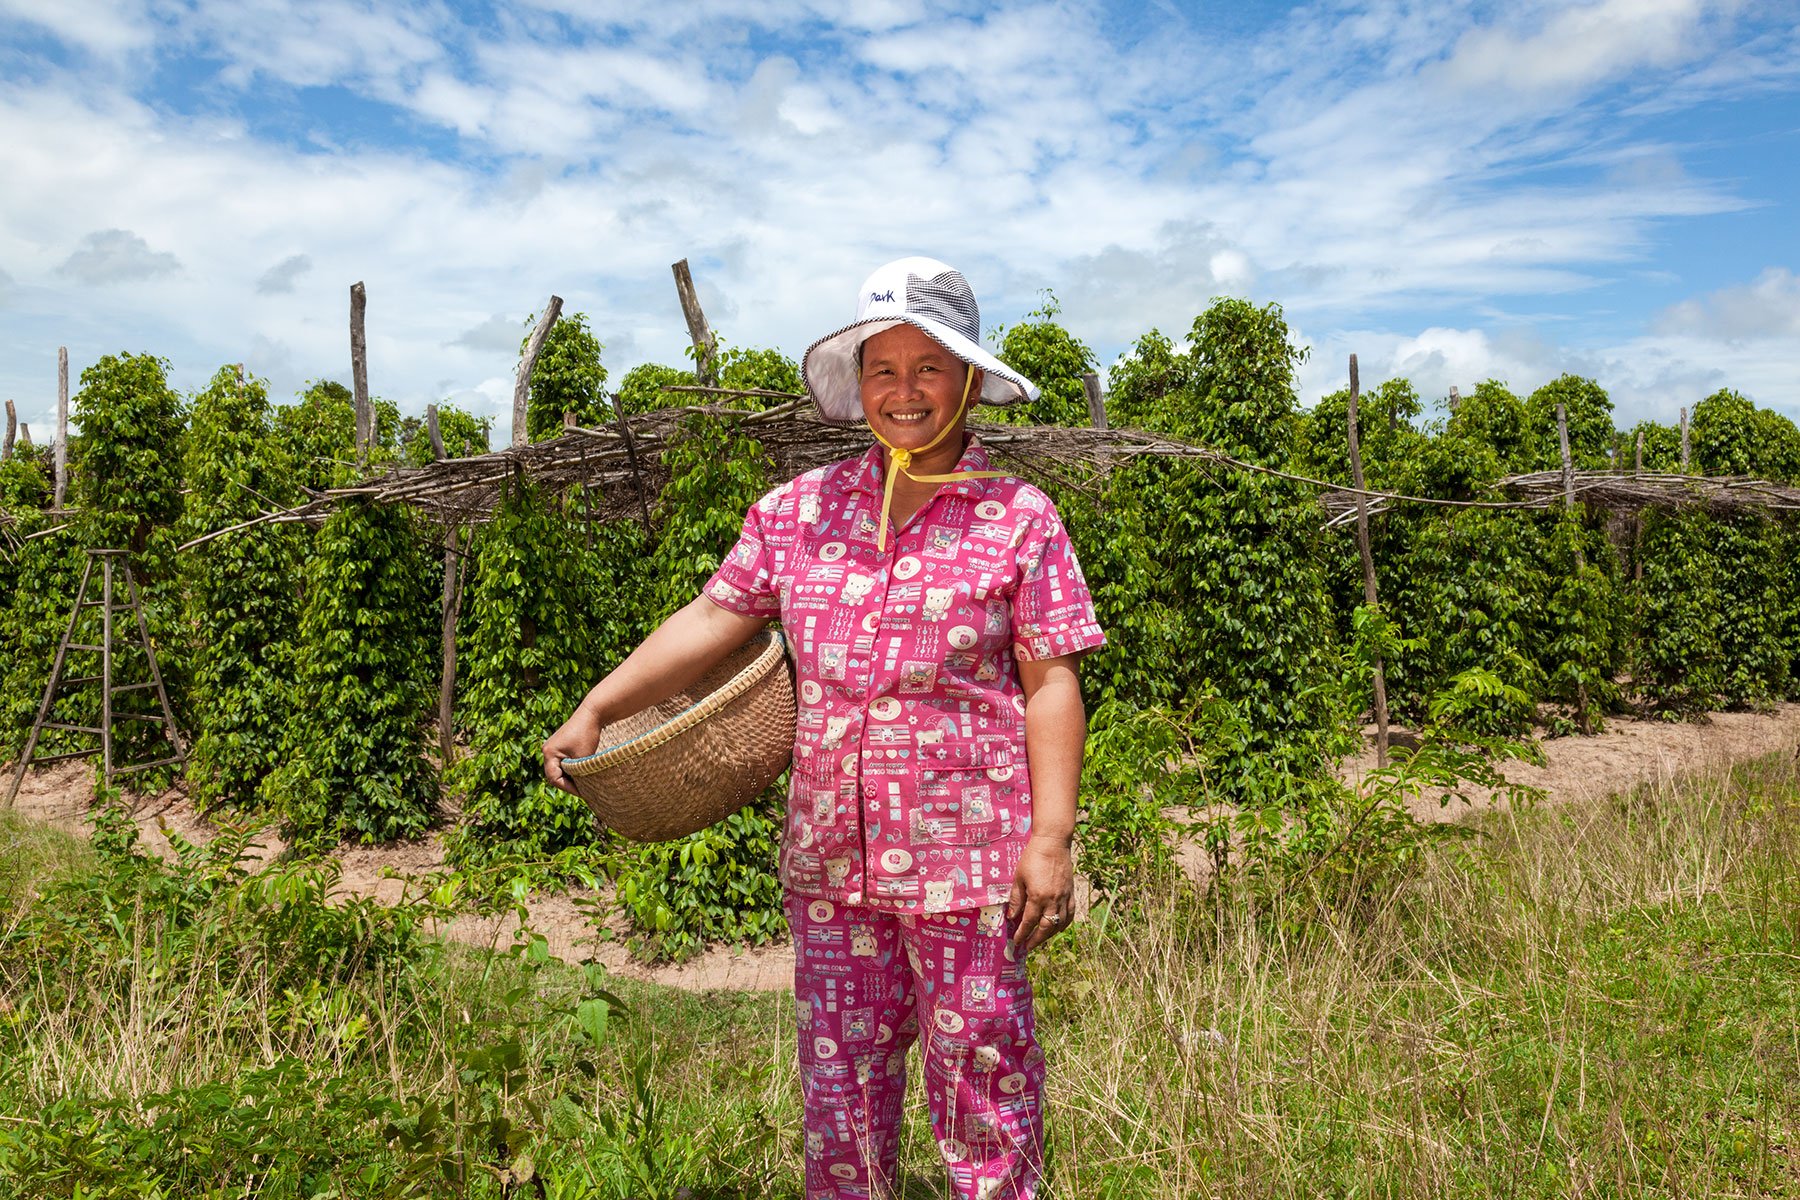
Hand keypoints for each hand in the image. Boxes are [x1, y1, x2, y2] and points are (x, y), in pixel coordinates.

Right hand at [542, 707, 603, 794]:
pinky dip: (572, 769)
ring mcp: (553, 747)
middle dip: (569, 783)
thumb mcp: (583, 758)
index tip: (583, 793)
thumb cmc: (587, 734)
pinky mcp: (560, 745)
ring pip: (559, 769)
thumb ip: (579, 775)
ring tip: (585, 784)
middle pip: (554, 774)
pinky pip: (563, 762)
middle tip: (584, 791)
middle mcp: (547, 750)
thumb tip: (582, 791)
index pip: (554, 778)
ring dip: (571, 776)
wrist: (593, 713)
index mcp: (549, 753)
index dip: (568, 788)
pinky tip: (583, 773)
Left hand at [1007, 835, 1074, 956]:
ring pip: (1059, 924)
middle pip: (1046, 928)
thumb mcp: (1019, 877)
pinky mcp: (1071, 893)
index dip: (1022, 934)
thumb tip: (1012, 916)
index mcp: (1038, 897)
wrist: (1053, 843)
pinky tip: (1058, 927)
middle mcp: (1053, 900)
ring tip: (1041, 939)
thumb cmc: (1032, 857)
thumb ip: (1017, 899)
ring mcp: (1064, 898)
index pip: (1029, 922)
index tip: (1017, 941)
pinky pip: (1070, 914)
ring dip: (1050, 935)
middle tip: (1028, 946)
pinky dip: (1064, 924)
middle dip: (1036, 939)